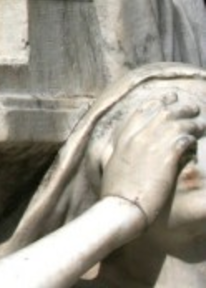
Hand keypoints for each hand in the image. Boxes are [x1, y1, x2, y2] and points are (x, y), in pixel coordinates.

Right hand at [101, 90, 205, 227]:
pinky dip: (191, 137)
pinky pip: (183, 140)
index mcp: (122, 140)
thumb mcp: (109, 167)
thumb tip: (113, 150)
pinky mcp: (165, 158)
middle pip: (160, 114)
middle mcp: (136, 138)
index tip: (165, 99)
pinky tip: (196, 139)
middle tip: (190, 106)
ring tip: (200, 123)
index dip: (154, 103)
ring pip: (175, 124)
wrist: (121, 207)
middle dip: (178, 108)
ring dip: (189, 122)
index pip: (139, 113)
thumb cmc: (116, 194)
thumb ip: (113, 154)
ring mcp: (150, 146)